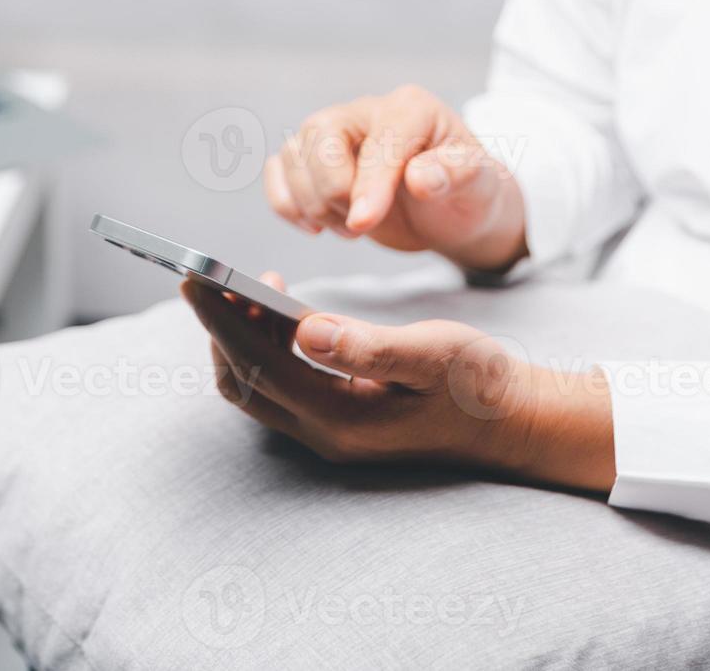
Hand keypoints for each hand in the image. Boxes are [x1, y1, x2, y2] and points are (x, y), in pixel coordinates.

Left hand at [183, 274, 615, 492]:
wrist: (515, 423)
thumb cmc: (480, 384)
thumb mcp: (433, 355)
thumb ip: (367, 347)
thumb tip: (302, 330)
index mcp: (341, 418)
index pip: (255, 362)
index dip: (220, 317)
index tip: (194, 275)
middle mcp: (323, 434)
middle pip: (241, 379)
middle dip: (219, 325)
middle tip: (215, 275)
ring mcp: (326, 433)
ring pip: (254, 385)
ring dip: (239, 335)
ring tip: (249, 286)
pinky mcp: (333, 422)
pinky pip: (276, 384)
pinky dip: (262, 346)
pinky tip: (279, 313)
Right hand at [265, 84, 526, 271]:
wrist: (449, 210)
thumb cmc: (465, 192)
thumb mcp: (478, 185)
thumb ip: (454, 174)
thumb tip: (419, 177)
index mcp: (410, 108)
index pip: (378, 139)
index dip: (369, 182)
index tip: (365, 223)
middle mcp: (365, 111)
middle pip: (320, 137)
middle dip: (333, 191)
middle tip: (363, 225)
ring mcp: (333, 133)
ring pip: (293, 156)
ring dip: (313, 204)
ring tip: (351, 228)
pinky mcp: (311, 158)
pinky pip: (278, 171)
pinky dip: (286, 204)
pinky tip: (316, 226)